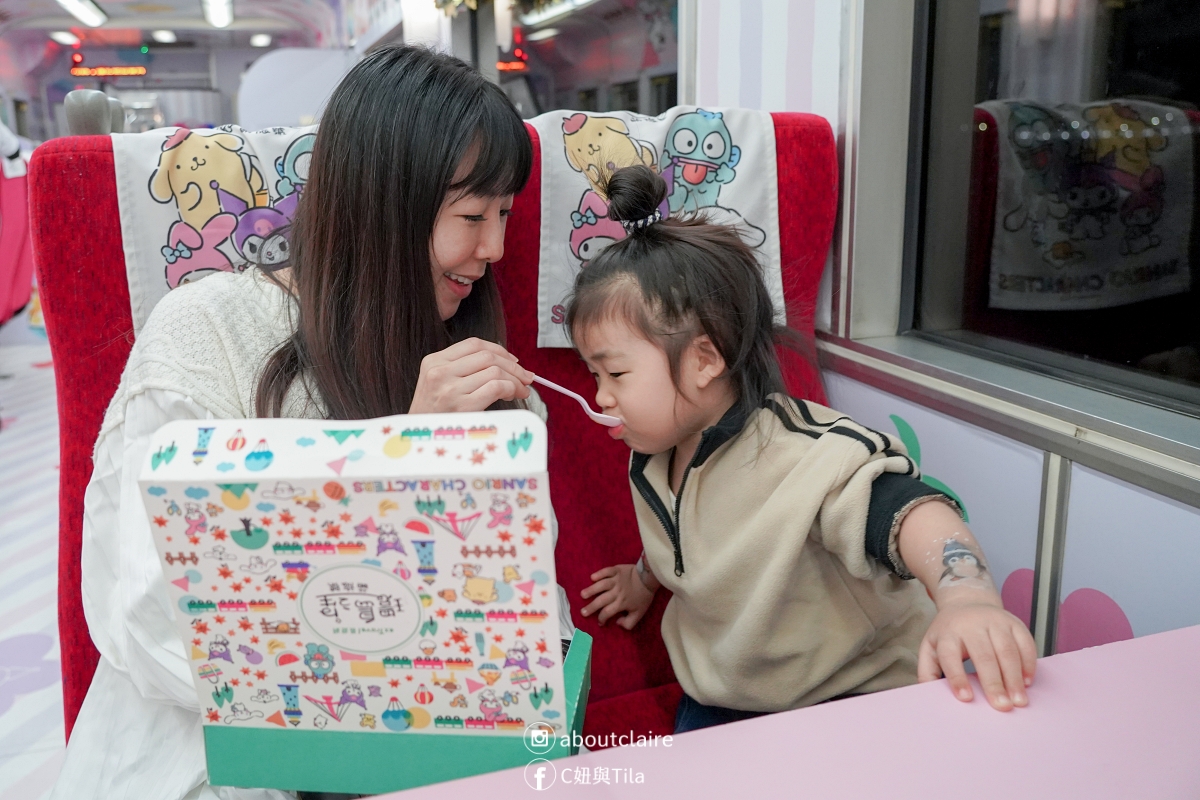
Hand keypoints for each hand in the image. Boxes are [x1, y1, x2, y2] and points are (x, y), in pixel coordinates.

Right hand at [409, 338, 531, 413]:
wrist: (419, 440)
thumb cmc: (435, 414)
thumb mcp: (438, 383)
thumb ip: (463, 368)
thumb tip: (506, 363)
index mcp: (433, 361)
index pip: (474, 344)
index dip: (499, 350)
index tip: (512, 360)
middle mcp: (440, 372)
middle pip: (488, 356)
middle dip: (513, 366)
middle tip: (525, 377)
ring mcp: (450, 389)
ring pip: (495, 371)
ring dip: (515, 380)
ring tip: (520, 390)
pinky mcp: (462, 406)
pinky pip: (496, 388)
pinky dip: (511, 389)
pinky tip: (512, 396)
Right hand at [579, 565, 655, 629]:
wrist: (649, 578)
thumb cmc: (643, 596)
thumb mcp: (639, 614)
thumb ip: (629, 623)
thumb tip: (617, 623)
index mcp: (621, 603)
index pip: (607, 612)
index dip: (602, 618)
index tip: (599, 622)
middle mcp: (616, 592)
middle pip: (601, 600)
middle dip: (591, 607)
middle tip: (583, 612)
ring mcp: (616, 580)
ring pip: (601, 585)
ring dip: (591, 590)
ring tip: (583, 595)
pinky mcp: (616, 570)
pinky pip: (606, 571)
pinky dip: (599, 574)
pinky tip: (592, 577)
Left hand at [917, 595, 1036, 711]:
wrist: (967, 602)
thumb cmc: (949, 632)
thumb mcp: (930, 646)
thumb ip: (927, 670)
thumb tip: (927, 695)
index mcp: (948, 633)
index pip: (950, 655)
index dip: (957, 677)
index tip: (966, 698)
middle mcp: (972, 625)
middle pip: (984, 655)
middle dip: (994, 683)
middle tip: (1001, 707)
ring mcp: (995, 621)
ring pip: (1007, 650)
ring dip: (1015, 677)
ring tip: (1019, 701)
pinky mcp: (1014, 622)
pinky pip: (1025, 642)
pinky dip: (1029, 663)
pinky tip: (1028, 682)